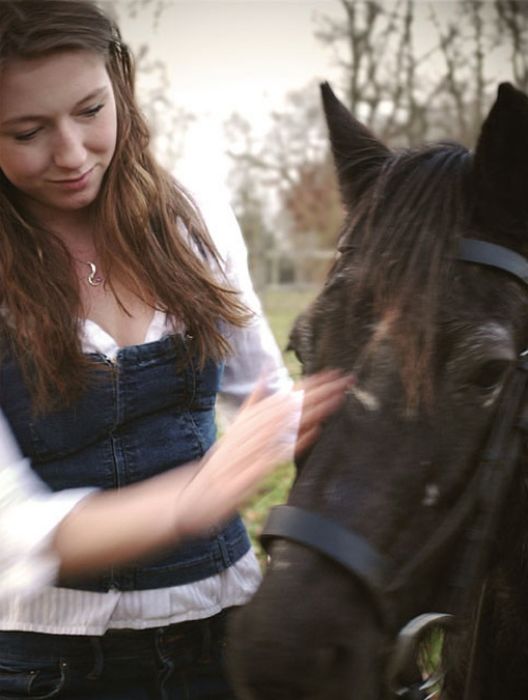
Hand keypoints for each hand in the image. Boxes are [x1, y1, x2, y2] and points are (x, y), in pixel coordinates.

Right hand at [173, 370, 350, 536]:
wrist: (193, 497)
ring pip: (286, 425)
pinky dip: (295, 443)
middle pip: (289, 407)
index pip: (285, 397)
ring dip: (312, 411)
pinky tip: (315, 433)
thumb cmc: (221, 463)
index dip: (311, 384)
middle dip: (319, 392)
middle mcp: (250, 431)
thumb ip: (254, 401)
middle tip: (346, 379)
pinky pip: (276, 456)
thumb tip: (267, 372)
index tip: (335, 373)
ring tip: (337, 398)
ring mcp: (249, 452)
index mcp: (250, 419)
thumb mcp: (236, 427)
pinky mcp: (249, 474)